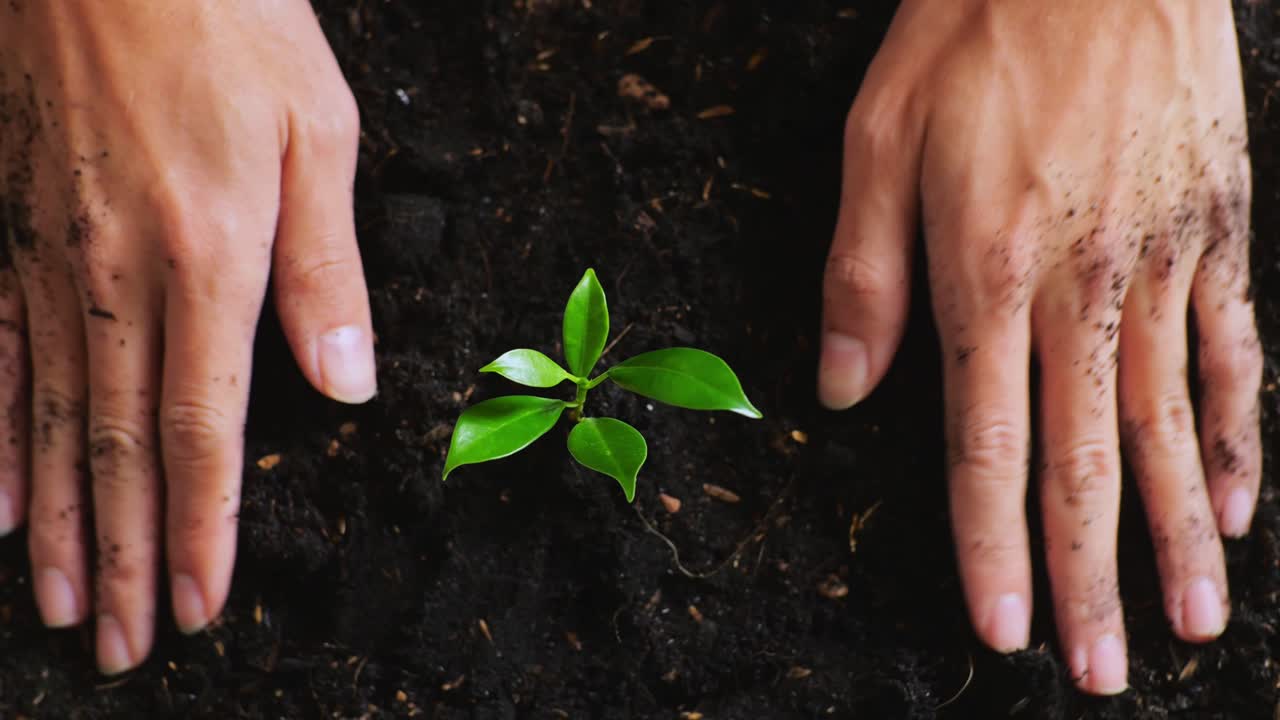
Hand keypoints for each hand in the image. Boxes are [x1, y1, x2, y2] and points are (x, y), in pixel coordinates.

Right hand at [0, 0, 374, 673]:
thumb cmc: (228, 22)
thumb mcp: (317, 134)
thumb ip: (325, 271)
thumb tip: (345, 387)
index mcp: (211, 260)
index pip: (205, 432)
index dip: (203, 529)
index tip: (201, 606)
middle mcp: (119, 277)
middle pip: (122, 449)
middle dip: (128, 557)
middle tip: (124, 647)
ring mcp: (47, 255)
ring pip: (53, 423)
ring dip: (59, 525)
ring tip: (62, 608)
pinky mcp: (6, 226)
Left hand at [818, 0, 1258, 694]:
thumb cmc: (974, 28)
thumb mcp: (877, 140)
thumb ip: (861, 277)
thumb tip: (843, 390)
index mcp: (984, 275)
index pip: (986, 448)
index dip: (992, 548)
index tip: (1001, 632)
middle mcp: (1079, 288)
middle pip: (1085, 463)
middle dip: (1091, 578)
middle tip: (1107, 672)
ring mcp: (1159, 262)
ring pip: (1167, 427)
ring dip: (1176, 537)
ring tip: (1195, 625)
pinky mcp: (1216, 226)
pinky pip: (1234, 348)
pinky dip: (1236, 433)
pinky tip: (1238, 503)